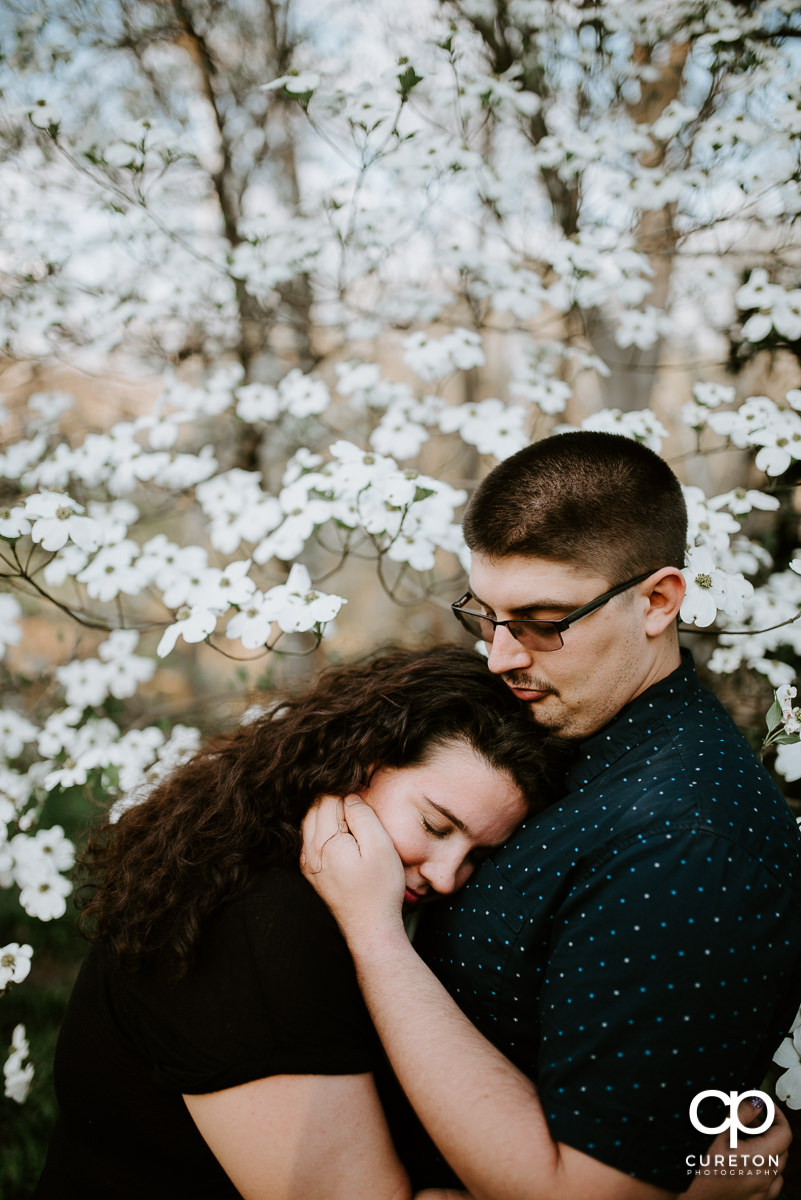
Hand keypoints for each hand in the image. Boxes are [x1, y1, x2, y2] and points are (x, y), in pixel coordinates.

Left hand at [301, 794, 406, 948]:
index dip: (346, 792)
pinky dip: (324, 828)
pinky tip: (343, 833)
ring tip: (353, 817)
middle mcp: (310, 851)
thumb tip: (350, 797)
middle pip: (315, 809)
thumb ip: (363, 816)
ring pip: (311, 822)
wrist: (371, 928)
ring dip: (328, 813)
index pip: (327, 800)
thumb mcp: (380, 846)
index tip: (362, 793)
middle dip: (334, 800)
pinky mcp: (312, 871)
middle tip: (359, 803)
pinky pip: (311, 839)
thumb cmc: (380, 889)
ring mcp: (308, 863)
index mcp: (324, 842)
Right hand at [681, 1100, 790, 1199]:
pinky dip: (764, 1169)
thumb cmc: (694, 1165)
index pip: (784, 1134)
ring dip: (769, 1151)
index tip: (766, 1106)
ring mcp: (760, 1194)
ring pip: (777, 1168)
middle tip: (749, 1118)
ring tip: (746, 1140)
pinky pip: (769, 1184)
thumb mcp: (715, 1131)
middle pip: (782, 1150)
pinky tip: (745, 1162)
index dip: (777, 1115)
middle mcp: (763, 1180)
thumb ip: (740, 1113)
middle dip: (770, 1130)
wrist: (684, 1196)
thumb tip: (756, 1102)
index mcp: (758, 1160)